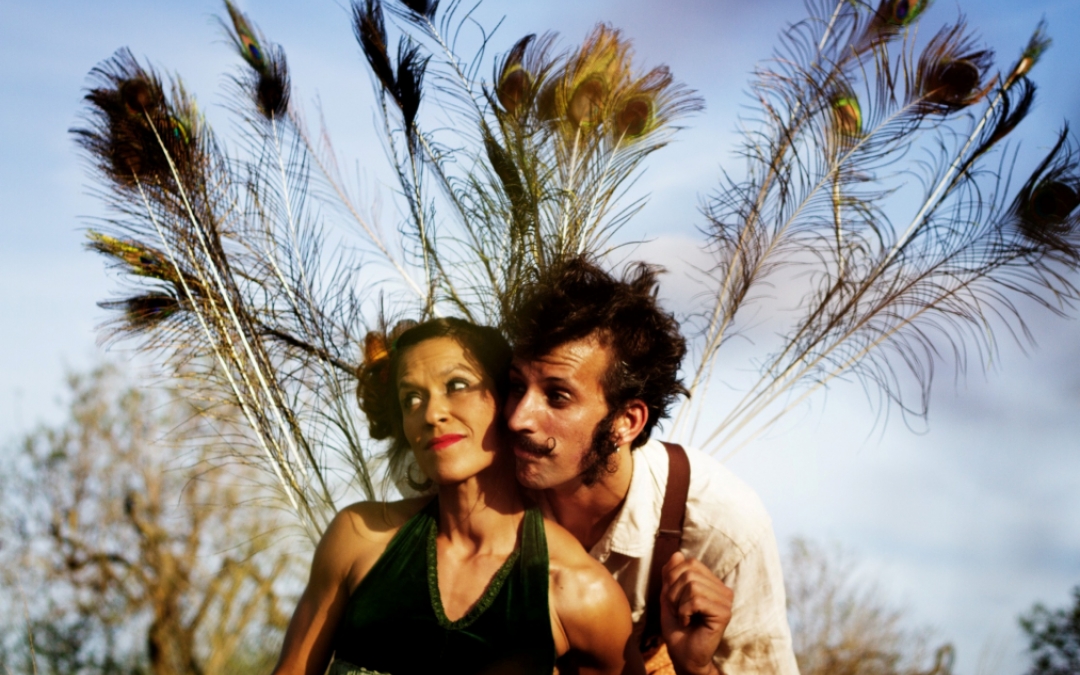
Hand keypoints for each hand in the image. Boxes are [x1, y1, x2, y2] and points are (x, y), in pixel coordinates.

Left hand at [659, 552, 732, 674]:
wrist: (684, 657)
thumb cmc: (678, 629)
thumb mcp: (669, 597)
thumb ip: (671, 575)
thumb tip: (677, 553)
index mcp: (712, 583)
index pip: (689, 562)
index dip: (673, 579)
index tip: (674, 601)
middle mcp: (722, 589)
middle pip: (689, 571)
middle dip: (674, 592)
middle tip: (678, 611)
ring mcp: (725, 600)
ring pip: (692, 585)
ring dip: (679, 604)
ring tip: (684, 617)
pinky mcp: (724, 613)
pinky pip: (696, 600)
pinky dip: (684, 612)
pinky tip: (688, 623)